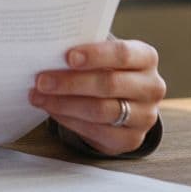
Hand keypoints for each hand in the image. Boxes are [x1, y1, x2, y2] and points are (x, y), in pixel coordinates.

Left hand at [28, 39, 165, 154]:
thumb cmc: (107, 70)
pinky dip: (69, 120)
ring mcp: (145, 116)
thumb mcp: (103, 57)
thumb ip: (85, 54)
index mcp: (146, 58)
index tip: (68, 57)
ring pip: (100, 110)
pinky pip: (96, 131)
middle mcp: (151, 87)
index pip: (122, 54)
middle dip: (70, 82)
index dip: (95, 55)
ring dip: (64, 103)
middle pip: (109, 84)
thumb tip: (47, 52)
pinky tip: (52, 110)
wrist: (124, 103)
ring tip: (39, 96)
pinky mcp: (132, 139)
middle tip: (41, 80)